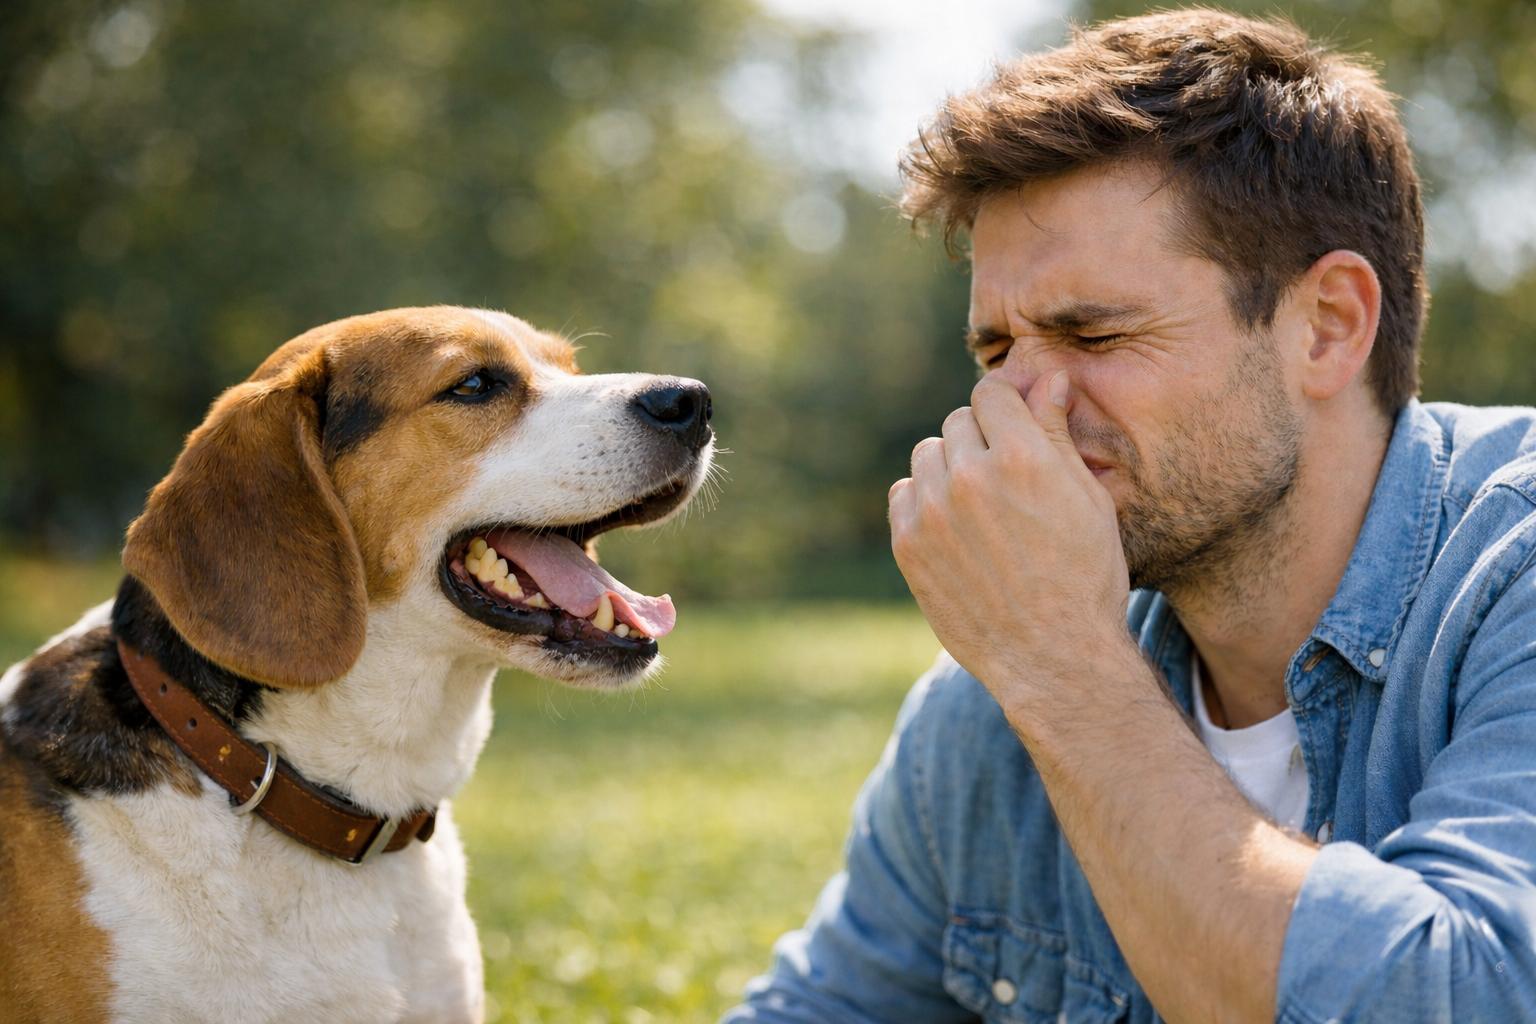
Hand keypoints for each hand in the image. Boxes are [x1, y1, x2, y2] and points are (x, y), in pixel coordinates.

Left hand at [888, 371, 1132, 706]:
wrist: (1053, 656)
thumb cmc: (1085, 576)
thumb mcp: (1088, 499)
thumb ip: (1057, 432)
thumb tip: (1048, 376)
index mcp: (1021, 456)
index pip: (991, 392)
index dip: (1006, 406)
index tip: (1014, 426)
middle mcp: (970, 476)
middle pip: (957, 421)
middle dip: (980, 439)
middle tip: (1005, 479)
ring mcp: (933, 511)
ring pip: (927, 455)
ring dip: (949, 468)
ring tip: (980, 506)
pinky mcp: (908, 544)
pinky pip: (903, 493)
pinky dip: (924, 501)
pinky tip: (955, 527)